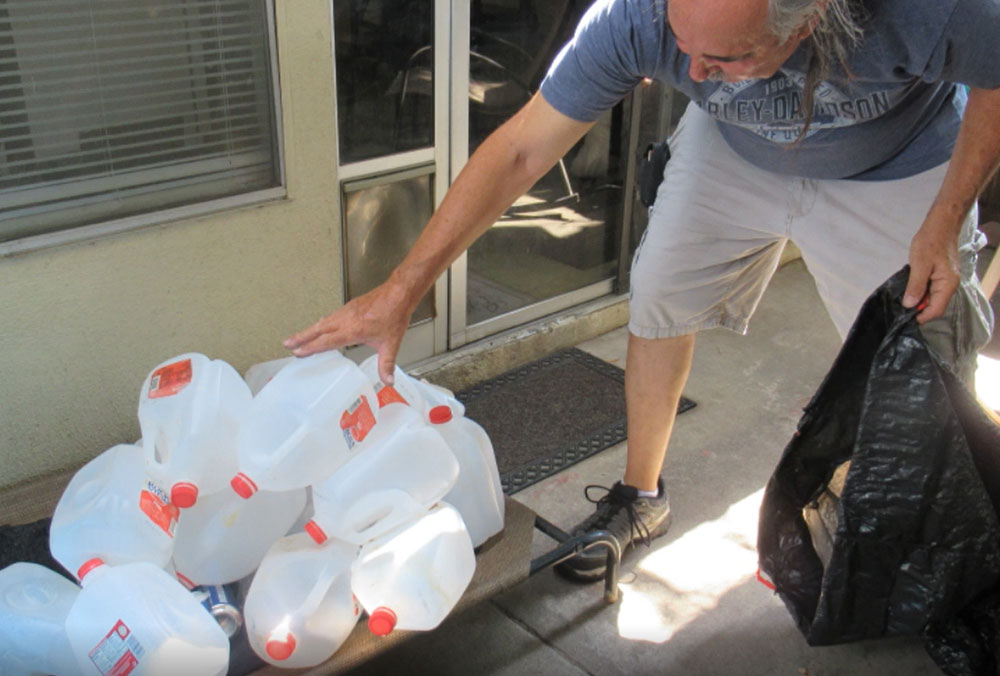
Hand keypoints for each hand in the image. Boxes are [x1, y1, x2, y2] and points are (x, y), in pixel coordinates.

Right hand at [283, 281, 414, 384]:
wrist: (398, 294)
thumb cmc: (394, 315)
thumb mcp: (391, 343)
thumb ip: (387, 364)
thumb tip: (388, 381)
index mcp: (352, 330)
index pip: (326, 341)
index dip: (311, 347)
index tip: (298, 352)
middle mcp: (345, 319)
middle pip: (318, 329)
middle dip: (301, 337)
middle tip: (287, 343)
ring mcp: (346, 312)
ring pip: (323, 322)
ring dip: (309, 330)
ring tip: (297, 337)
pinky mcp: (349, 307)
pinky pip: (330, 316)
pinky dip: (321, 323)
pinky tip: (321, 325)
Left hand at [902, 215, 960, 323]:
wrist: (941, 225)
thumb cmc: (931, 241)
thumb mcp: (920, 264)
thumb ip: (915, 286)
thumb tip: (910, 305)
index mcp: (947, 284)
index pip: (936, 310)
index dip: (921, 316)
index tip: (905, 318)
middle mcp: (950, 285)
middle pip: (935, 306)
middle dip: (919, 309)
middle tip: (901, 308)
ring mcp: (946, 280)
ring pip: (932, 298)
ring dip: (919, 300)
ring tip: (903, 300)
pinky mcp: (941, 275)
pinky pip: (931, 289)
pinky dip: (921, 291)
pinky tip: (909, 290)